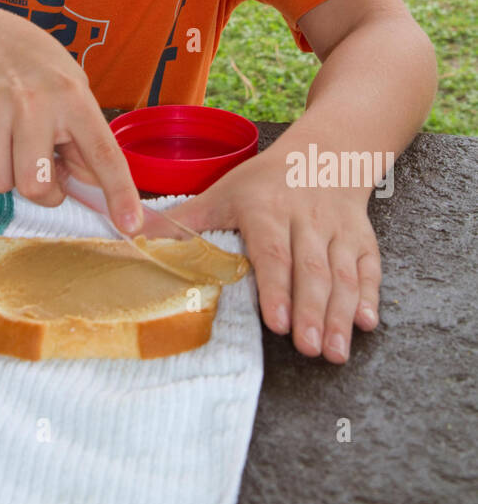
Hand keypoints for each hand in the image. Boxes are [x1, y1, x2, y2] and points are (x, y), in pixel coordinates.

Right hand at [0, 7, 143, 231]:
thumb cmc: (38, 72)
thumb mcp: (75, 92)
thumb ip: (86, 140)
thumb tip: (92, 185)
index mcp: (73, 99)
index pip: (103, 155)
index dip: (119, 193)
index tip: (131, 225)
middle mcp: (33, 103)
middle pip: (36, 186)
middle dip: (43, 190)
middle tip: (45, 166)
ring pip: (0, 184)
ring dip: (11, 176)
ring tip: (15, 144)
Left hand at [166, 156, 380, 362]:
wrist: (324, 153)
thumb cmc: (264, 182)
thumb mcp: (221, 192)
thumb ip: (183, 222)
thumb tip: (134, 238)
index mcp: (266, 209)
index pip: (273, 252)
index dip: (277, 288)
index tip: (278, 324)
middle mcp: (306, 219)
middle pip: (311, 269)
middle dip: (312, 312)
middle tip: (309, 349)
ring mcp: (337, 229)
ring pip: (343, 274)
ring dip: (340, 314)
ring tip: (334, 351)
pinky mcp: (362, 238)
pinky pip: (370, 268)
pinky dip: (370, 296)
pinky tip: (367, 324)